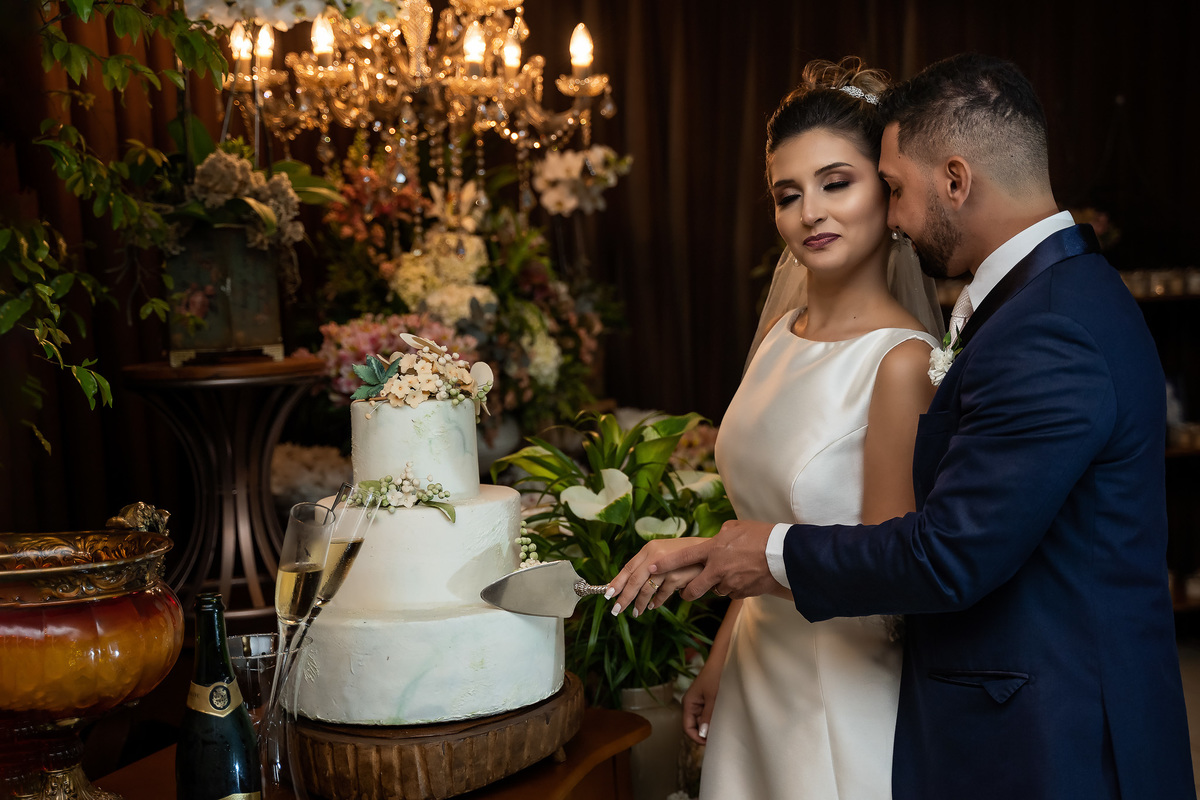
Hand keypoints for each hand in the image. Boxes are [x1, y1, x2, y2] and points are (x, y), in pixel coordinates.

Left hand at [606, 538, 707, 616]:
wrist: (707, 553)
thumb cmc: (683, 556)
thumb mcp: (663, 555)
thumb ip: (648, 565)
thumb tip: (629, 583)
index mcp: (649, 549)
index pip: (628, 567)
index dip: (617, 582)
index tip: (608, 594)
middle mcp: (655, 556)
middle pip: (634, 580)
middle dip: (625, 597)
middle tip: (616, 610)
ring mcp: (666, 566)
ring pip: (647, 589)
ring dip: (640, 603)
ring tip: (636, 612)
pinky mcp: (677, 576)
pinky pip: (663, 594)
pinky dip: (657, 601)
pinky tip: (653, 606)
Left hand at [649, 519, 781, 601]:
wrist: (784, 555)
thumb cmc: (761, 536)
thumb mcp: (736, 527)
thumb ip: (720, 535)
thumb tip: (714, 540)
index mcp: (713, 550)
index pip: (682, 558)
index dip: (665, 564)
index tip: (651, 568)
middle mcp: (717, 569)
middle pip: (692, 589)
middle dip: (686, 593)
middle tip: (685, 591)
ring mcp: (729, 583)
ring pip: (714, 591)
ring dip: (717, 586)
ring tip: (731, 573)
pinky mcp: (741, 593)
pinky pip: (732, 594)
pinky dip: (734, 588)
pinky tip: (744, 578)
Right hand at [682, 657, 721, 744]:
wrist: (723, 659)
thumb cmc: (716, 674)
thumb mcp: (713, 698)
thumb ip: (707, 716)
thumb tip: (703, 734)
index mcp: (688, 703)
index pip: (687, 728)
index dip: (697, 737)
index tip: (711, 742)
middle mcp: (692, 704)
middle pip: (695, 726)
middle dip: (705, 732)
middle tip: (720, 735)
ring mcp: (700, 703)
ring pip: (703, 721)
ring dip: (711, 725)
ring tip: (723, 725)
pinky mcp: (708, 700)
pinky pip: (708, 714)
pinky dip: (715, 718)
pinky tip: (724, 717)